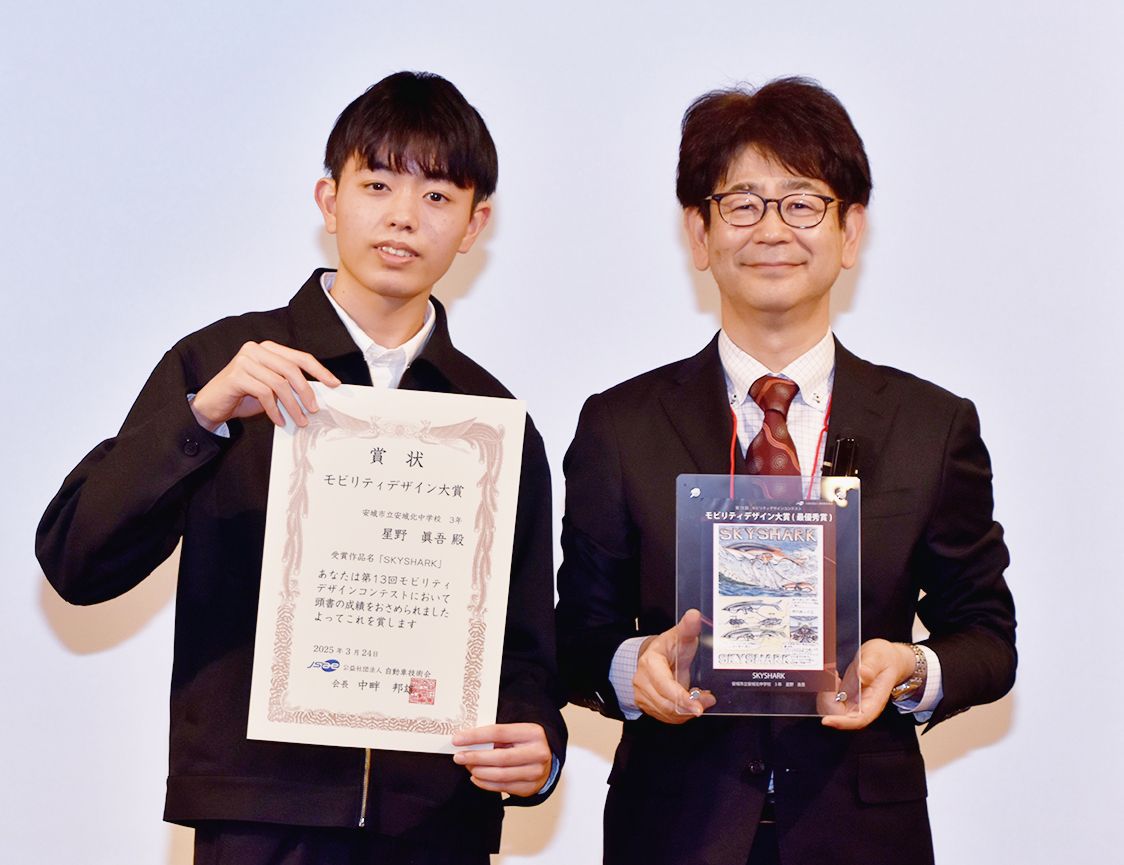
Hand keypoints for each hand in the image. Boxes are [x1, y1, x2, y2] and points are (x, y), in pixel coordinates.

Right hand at [190, 341, 340, 430]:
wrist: (212, 405)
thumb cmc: (244, 396)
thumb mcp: (271, 388)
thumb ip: (289, 384)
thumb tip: (316, 395)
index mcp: (268, 349)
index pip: (300, 357)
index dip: (319, 371)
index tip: (334, 384)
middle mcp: (256, 350)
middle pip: (292, 370)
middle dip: (306, 392)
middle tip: (314, 410)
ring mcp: (245, 360)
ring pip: (279, 384)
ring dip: (292, 406)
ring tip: (299, 421)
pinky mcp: (236, 375)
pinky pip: (264, 394)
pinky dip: (274, 410)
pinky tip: (279, 421)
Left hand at [451, 723, 551, 796]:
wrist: (546, 761)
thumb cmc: (525, 744)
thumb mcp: (515, 733)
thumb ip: (496, 736)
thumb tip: (466, 740)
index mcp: (533, 733)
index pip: (499, 732)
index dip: (476, 736)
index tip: (457, 739)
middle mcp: (538, 753)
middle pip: (500, 757)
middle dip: (475, 757)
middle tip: (459, 757)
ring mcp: (536, 772)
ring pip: (500, 775)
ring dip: (479, 771)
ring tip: (467, 766)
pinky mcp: (530, 788)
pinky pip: (502, 787)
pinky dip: (485, 783)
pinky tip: (475, 777)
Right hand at [633, 609, 715, 723]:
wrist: (653, 658)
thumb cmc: (668, 648)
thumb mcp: (679, 636)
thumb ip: (688, 628)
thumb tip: (695, 615)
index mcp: (649, 663)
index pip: (665, 686)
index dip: (682, 698)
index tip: (699, 707)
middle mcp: (642, 681)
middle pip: (667, 704)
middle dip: (690, 706)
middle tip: (709, 700)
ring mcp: (643, 695)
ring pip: (667, 713)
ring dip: (687, 711)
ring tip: (703, 700)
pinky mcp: (648, 706)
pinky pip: (667, 717)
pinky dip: (682, 714)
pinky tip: (692, 705)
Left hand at [820, 639, 916, 730]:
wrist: (887, 659)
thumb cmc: (886, 660)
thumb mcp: (879, 657)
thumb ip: (871, 666)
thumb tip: (862, 675)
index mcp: (874, 702)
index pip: (859, 720)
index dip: (841, 722)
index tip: (826, 720)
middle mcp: (862, 706)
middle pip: (840, 717)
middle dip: (828, 702)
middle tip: (830, 679)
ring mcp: (853, 702)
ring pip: (832, 710)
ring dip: (825, 696)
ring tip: (832, 674)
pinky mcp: (845, 697)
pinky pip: (830, 701)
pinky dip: (825, 691)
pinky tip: (832, 676)